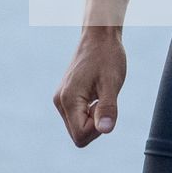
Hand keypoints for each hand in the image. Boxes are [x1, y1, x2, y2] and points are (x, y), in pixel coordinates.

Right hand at [54, 29, 126, 146]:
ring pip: (77, 128)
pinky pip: (77, 117)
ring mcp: (61, 99)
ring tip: (99, 95)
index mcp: (69, 99)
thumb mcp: (111, 83)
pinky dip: (89, 113)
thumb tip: (105, 130)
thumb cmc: (107, 57)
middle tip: (103, 100)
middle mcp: (60, 101)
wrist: (99, 37)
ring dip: (92, 119)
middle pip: (77, 135)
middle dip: (95, 126)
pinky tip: (95, 94)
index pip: (80, 136)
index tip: (104, 106)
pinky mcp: (65, 96)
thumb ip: (107, 108)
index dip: (97, 128)